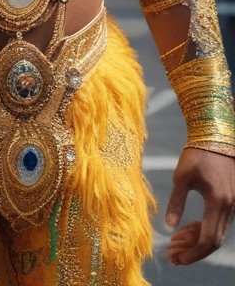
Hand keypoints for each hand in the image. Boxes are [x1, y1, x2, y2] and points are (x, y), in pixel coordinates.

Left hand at [164, 146, 234, 263]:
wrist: (216, 136)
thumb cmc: (197, 153)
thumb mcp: (181, 177)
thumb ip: (175, 203)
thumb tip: (168, 227)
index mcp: (218, 202)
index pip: (208, 239)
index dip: (192, 253)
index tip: (175, 258)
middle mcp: (230, 207)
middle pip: (213, 240)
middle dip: (192, 251)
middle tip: (171, 256)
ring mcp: (232, 206)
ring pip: (215, 233)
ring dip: (195, 241)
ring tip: (173, 244)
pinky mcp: (229, 202)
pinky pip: (218, 223)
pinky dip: (202, 229)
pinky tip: (184, 231)